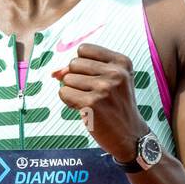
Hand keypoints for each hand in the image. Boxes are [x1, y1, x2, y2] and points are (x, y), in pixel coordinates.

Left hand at [55, 43, 149, 162]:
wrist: (130, 134)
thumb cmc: (116, 105)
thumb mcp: (110, 80)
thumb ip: (82, 70)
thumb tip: (55, 73)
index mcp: (122, 62)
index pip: (84, 49)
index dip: (81, 64)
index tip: (93, 77)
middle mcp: (115, 73)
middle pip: (73, 63)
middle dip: (76, 78)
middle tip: (92, 92)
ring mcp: (104, 88)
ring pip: (67, 79)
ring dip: (73, 91)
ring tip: (90, 102)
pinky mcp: (92, 104)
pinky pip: (64, 93)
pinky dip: (69, 101)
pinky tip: (84, 108)